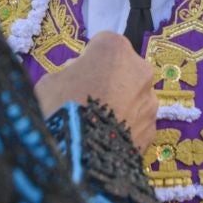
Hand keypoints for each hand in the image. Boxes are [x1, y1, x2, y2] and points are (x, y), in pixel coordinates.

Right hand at [35, 32, 157, 149]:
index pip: (103, 43)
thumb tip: (78, 75)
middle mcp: (140, 70)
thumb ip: (69, 72)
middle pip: (124, 69)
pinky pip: (137, 122)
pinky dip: (125, 127)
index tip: (78, 74)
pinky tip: (105, 140)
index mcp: (114, 49)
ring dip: (120, 104)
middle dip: (109, 79)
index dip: (88, 59)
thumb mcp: (49, 82)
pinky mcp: (152, 130)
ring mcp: (150, 102)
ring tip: (96, 124)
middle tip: (86, 99)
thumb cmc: (59, 112)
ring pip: (133, 96)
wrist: (79, 159)